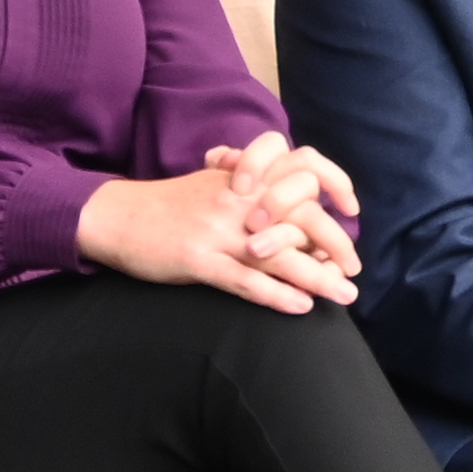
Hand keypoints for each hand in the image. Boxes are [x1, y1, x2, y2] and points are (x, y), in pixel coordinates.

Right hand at [79, 138, 363, 310]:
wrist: (116, 216)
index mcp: (245, 179)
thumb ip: (255, 191)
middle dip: (336, 242)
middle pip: (302, 213)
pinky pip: (245, 280)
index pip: (303, 166)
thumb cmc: (171, 205)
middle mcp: (238, 200)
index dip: (335, 182)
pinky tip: (300, 306)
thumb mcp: (216, 186)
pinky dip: (276, 294)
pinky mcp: (198, 260)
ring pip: (280, 253)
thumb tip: (300, 212)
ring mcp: (218, 231)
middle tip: (355, 268)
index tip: (353, 209)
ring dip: (318, 276)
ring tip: (344, 295)